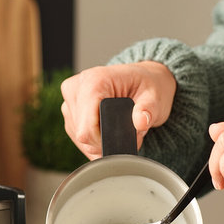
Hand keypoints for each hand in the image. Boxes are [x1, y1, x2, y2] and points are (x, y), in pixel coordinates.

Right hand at [60, 62, 176, 158]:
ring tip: (120, 131)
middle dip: (106, 144)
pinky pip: (76, 136)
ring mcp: (70, 99)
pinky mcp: (69, 110)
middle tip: (129, 136)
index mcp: (94, 81)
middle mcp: (77, 88)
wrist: (140, 79)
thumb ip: (148, 110)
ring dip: (100, 143)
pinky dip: (94, 141)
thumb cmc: (146, 85)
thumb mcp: (155, 96)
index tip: (125, 142)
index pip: (87, 127)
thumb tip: (141, 122)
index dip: (106, 142)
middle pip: (82, 134)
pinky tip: (109, 132)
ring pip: (79, 138)